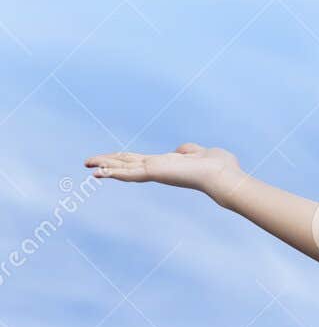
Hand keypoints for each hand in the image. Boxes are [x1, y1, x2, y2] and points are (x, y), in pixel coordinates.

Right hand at [84, 143, 241, 194]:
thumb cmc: (219, 166)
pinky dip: (112, 172)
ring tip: (87, 167)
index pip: (140, 161)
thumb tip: (181, 151)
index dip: (123, 160)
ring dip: (105, 167)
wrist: (223, 175)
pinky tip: (97, 173)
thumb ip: (188, 151)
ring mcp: (155, 172)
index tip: (108, 160)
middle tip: (87, 164)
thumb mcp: (200, 153)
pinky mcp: (155, 173)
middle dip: (107, 163)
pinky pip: (129, 173)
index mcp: (167, 164)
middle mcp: (158, 169)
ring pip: (124, 168)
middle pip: (127, 164)